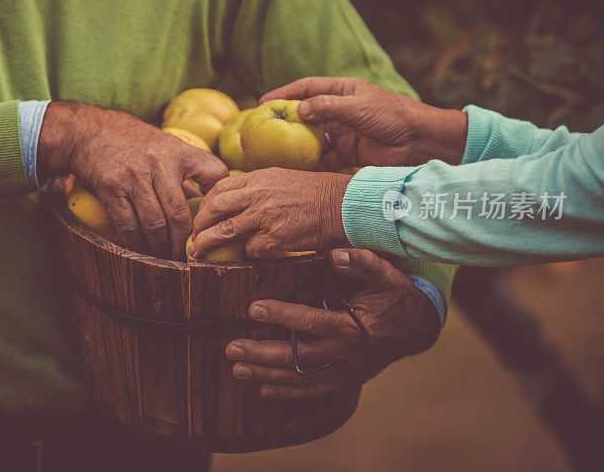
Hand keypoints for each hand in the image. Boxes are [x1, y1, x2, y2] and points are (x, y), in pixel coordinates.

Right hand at [38, 101, 227, 258]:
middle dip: (183, 241)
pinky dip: (138, 243)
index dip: (219, 198)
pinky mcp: (112, 188)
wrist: (88, 131)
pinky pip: (129, 225)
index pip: (214, 172)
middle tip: (186, 256)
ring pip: (155, 224)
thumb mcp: (164, 146)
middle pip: (180, 214)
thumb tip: (204, 204)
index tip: (215, 219)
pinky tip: (143, 251)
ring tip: (165, 259)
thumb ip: (184, 173)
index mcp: (179, 152)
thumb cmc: (133, 142)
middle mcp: (159, 164)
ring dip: (161, 248)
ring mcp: (134, 176)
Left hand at [188, 168, 349, 258]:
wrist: (342, 205)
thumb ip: (256, 187)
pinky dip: (245, 254)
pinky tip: (246, 256)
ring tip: (197, 252)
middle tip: (193, 236)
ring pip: (224, 231)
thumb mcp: (281, 178)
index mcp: (258, 178)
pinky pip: (250, 249)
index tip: (201, 216)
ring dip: (206, 243)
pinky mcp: (276, 237)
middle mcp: (258, 194)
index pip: (219, 189)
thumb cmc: (315, 192)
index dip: (205, 204)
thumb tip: (234, 198)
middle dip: (198, 224)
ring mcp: (265, 216)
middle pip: (214, 208)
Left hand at [225, 248, 440, 398]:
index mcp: (352, 327)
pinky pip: (311, 390)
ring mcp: (342, 371)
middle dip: (263, 354)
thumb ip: (361, 263)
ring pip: (299, 377)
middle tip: (232, 348)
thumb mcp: (385, 274)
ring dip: (266, 374)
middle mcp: (344, 354)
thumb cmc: (395, 296)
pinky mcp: (342, 380)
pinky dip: (287, 392)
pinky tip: (263, 389)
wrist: (415, 329)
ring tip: (237, 368)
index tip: (253, 308)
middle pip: (298, 357)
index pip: (311, 322)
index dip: (282, 315)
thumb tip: (335, 254)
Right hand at [260, 77, 467, 166]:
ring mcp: (343, 133)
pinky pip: (324, 159)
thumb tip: (299, 110)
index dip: (284, 93)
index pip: (306, 89)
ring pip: (312, 139)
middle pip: (305, 116)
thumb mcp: (358, 107)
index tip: (262, 102)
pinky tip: (297, 170)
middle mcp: (339, 111)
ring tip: (275, 154)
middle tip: (263, 131)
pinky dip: (311, 164)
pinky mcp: (348, 154)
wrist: (420, 142)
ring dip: (296, 146)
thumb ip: (328, 107)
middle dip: (285, 123)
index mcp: (342, 92)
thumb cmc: (393, 116)